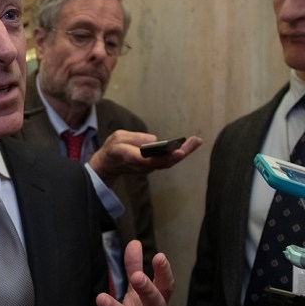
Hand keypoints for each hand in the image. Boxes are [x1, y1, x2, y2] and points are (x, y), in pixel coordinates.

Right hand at [88, 130, 202, 183]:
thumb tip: (154, 140)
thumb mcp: (117, 138)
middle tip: (195, 141)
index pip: (149, 159)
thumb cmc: (113, 150)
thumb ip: (135, 138)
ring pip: (168, 162)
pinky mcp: (152, 166)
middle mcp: (142, 165)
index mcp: (131, 157)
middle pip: (164, 162)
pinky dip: (178, 153)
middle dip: (181, 152)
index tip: (178, 152)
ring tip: (196, 141)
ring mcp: (148, 167)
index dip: (164, 156)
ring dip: (183, 152)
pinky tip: (187, 145)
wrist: (109, 165)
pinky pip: (167, 160)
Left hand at [95, 240, 173, 305]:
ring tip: (101, 299)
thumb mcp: (138, 289)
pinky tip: (100, 304)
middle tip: (137, 277)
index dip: (164, 271)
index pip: (165, 285)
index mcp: (157, 300)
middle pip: (156, 303)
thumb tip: (134, 243)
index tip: (159, 256)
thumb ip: (135, 267)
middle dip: (148, 290)